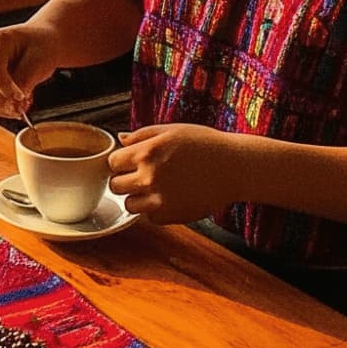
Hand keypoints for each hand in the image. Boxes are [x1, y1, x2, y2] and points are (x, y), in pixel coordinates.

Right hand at [0, 23, 62, 118]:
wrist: (44, 40)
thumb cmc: (43, 46)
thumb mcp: (38, 62)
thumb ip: (23, 81)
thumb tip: (12, 104)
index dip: (7, 90)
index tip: (24, 98)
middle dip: (3, 102)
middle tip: (24, 106)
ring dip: (2, 106)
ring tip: (23, 103)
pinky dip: (1, 106)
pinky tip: (17, 102)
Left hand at [108, 123, 246, 224]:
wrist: (233, 168)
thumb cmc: (204, 144)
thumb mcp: (171, 131)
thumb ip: (141, 135)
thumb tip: (120, 140)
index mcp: (146, 153)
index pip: (112, 162)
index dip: (120, 161)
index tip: (130, 161)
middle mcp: (149, 178)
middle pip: (116, 186)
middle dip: (125, 179)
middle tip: (140, 174)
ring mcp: (159, 200)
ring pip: (129, 205)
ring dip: (137, 197)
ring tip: (155, 186)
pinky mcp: (170, 216)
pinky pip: (149, 216)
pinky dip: (154, 209)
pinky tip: (169, 196)